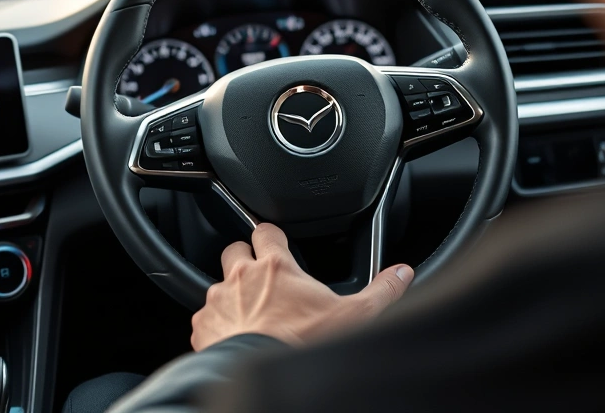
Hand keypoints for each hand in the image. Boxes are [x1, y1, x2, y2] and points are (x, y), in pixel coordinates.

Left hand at [190, 223, 413, 350]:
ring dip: (231, 295)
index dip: (271, 234)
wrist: (262, 375)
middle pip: (235, 250)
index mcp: (276, 267)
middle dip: (245, 259)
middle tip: (262, 277)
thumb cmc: (305, 345)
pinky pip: (205, 317)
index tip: (276, 240)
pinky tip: (234, 336)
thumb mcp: (354, 317)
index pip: (266, 230)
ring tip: (250, 314)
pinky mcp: (203, 326)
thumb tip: (401, 274)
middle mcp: (241, 277)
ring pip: (218, 284)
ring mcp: (218, 300)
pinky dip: (217, 324)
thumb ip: (380, 291)